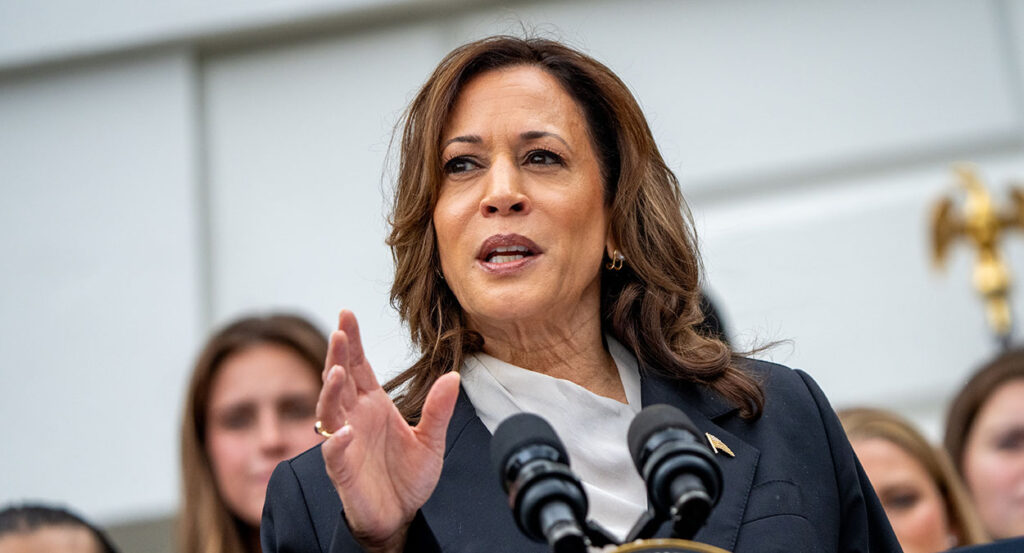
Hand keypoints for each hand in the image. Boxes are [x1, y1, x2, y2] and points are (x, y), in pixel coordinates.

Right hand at [316, 310, 459, 552]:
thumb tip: (452, 376)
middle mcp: (354, 418)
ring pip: (329, 410)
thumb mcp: (431, 440)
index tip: (347, 315)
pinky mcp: (343, 470)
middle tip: (340, 332)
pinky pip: (333, 453)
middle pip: (339, 379)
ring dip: (330, 391)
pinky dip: (336, 441)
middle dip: (338, 355)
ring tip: (337, 372)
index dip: (353, 341)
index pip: (359, 366)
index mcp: (374, 405)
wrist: (400, 516)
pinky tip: (344, 431)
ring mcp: (345, 442)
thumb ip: (439, 409)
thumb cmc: (409, 477)